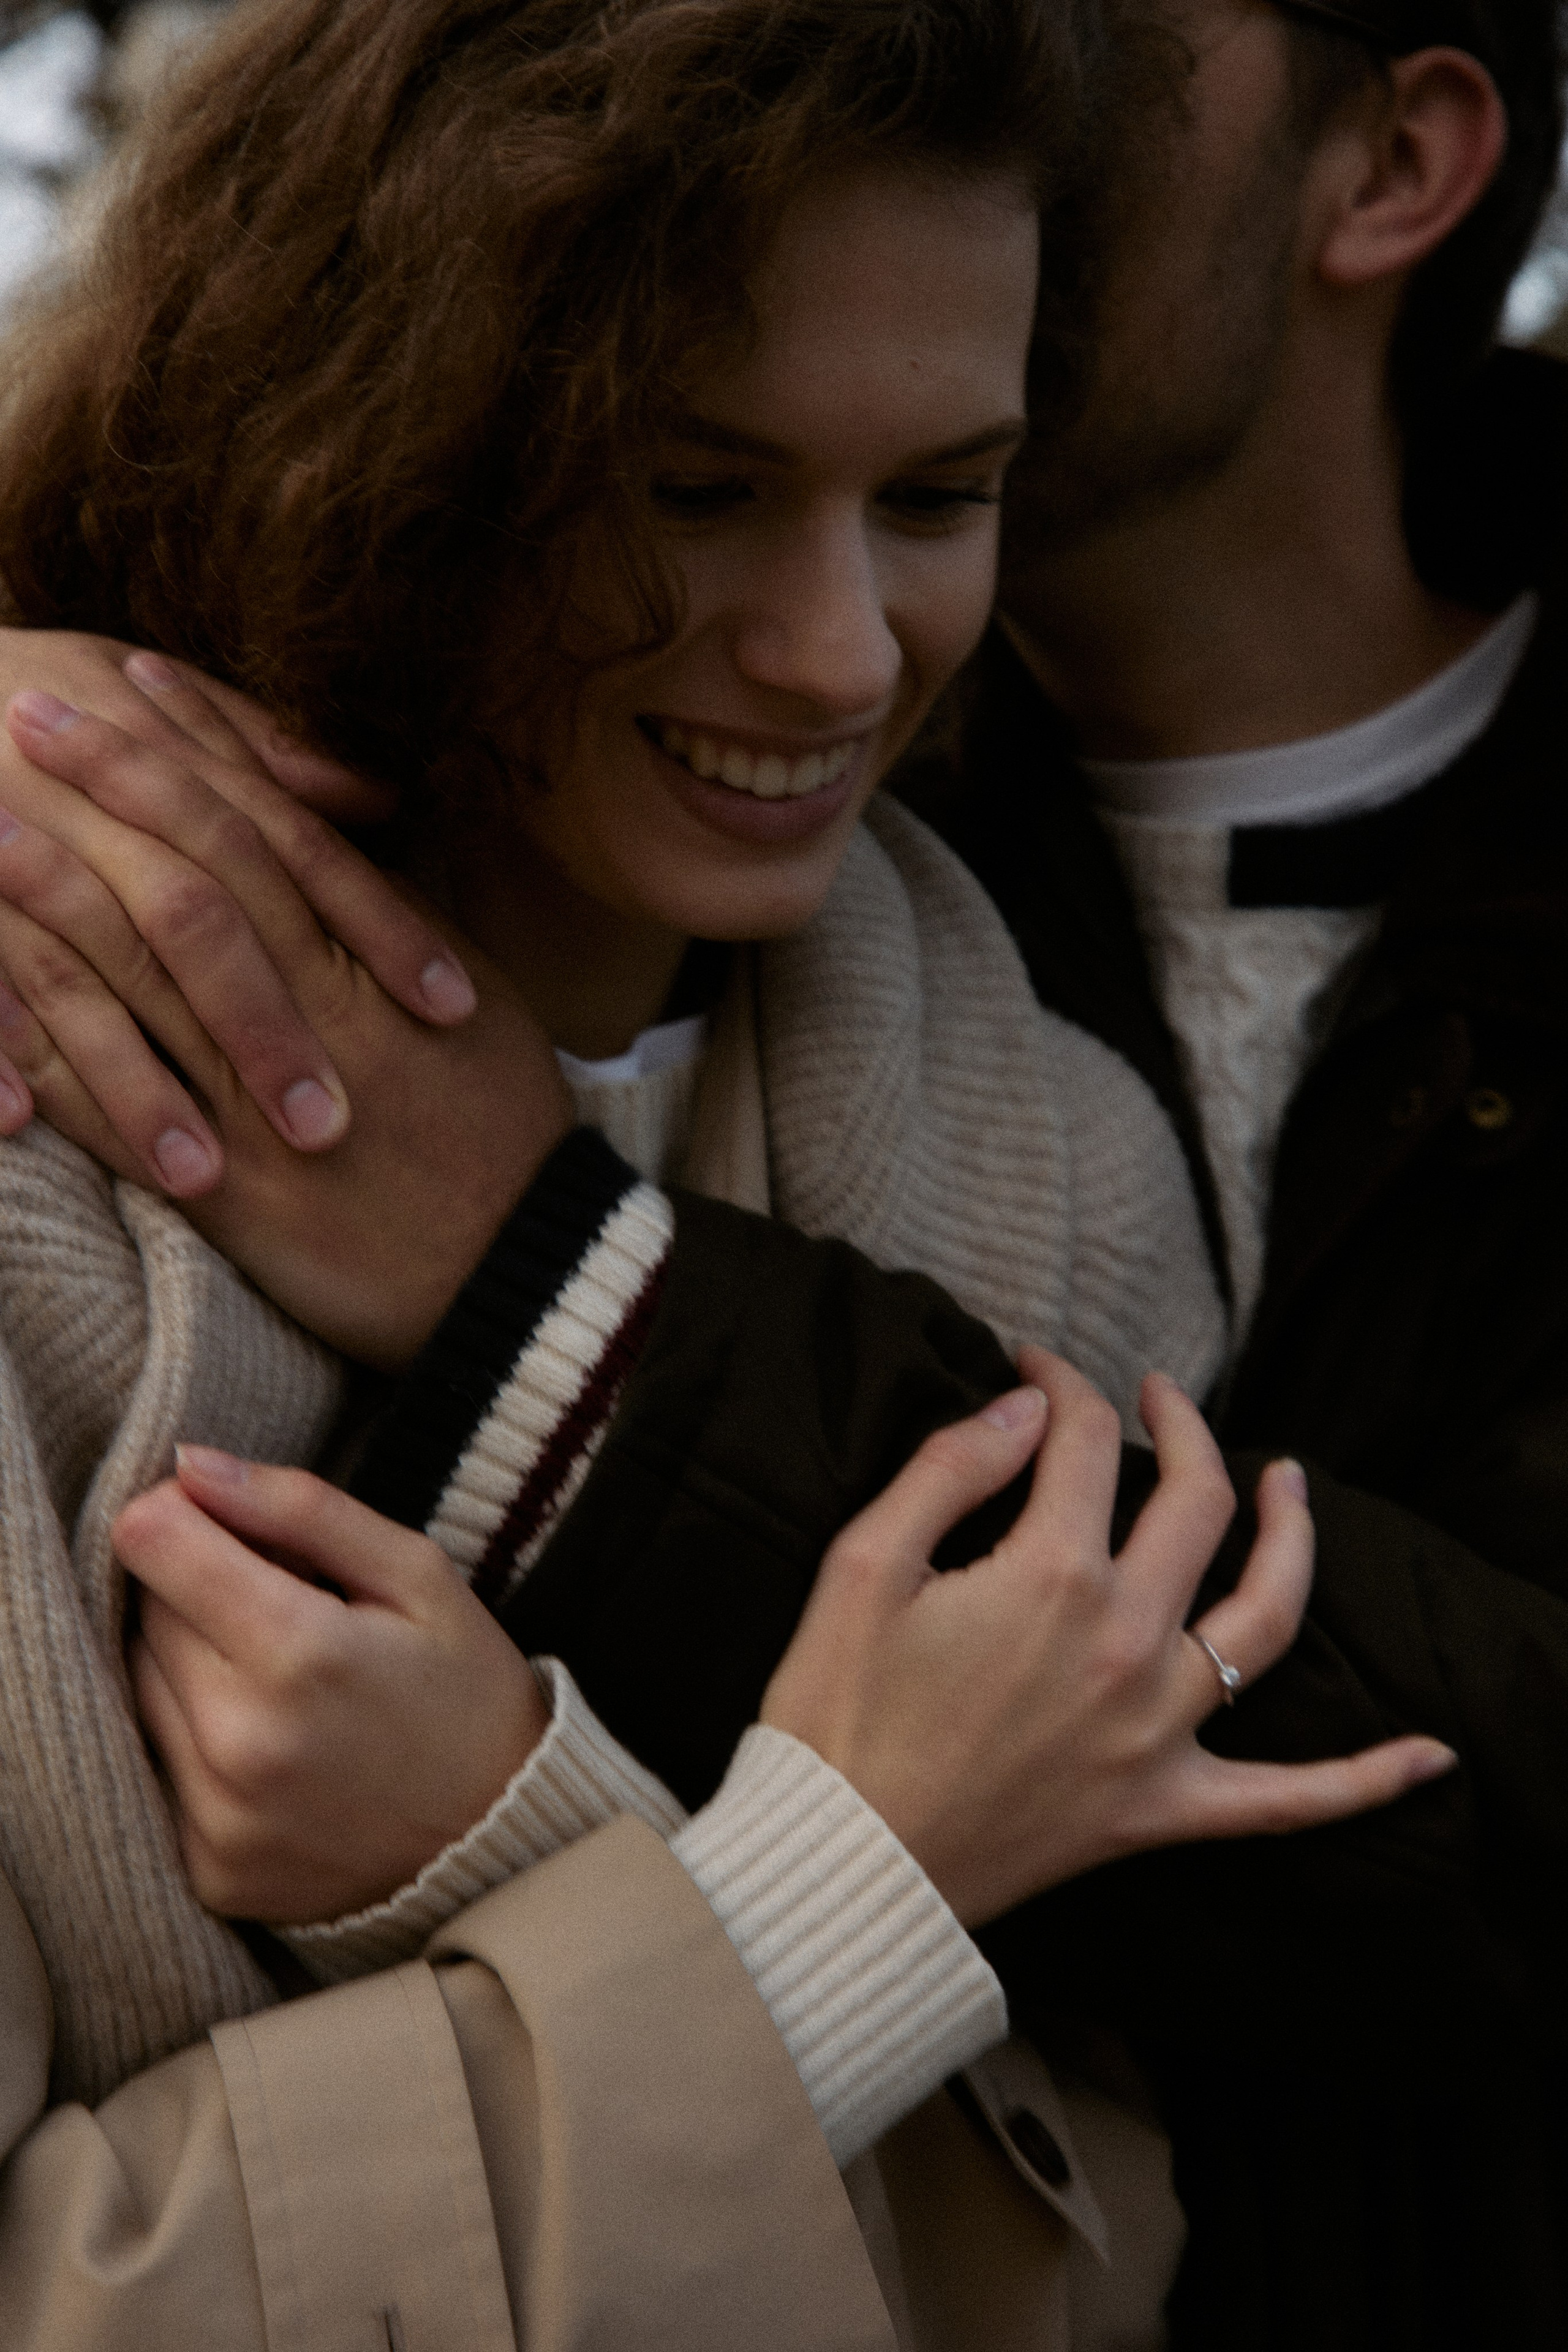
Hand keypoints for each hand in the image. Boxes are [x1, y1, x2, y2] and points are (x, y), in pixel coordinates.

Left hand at [0, 695, 571, 1365]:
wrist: (516, 1280)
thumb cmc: (505, 1133)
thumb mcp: (479, 1003)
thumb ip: (399, 920)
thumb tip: (343, 829)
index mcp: (380, 966)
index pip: (275, 827)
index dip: (202, 745)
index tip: (136, 673)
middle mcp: (318, 1018)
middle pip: (198, 876)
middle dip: (112, 788)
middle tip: (32, 711)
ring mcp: (262, 1104)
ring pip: (144, 976)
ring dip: (56, 893)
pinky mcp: (225, 1190)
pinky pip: (115, 1108)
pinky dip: (45, 1049)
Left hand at [119, 1446, 551, 1924]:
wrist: (506, 1841)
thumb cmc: (465, 1688)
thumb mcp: (416, 1573)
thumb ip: (300, 1507)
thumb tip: (188, 1465)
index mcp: (299, 1651)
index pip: (150, 1541)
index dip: (180, 1512)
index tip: (225, 1524)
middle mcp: (242, 1742)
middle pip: (145, 1614)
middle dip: (199, 1592)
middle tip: (285, 1610)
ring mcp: (220, 1818)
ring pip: (140, 1689)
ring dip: (191, 1666)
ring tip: (283, 1679)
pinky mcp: (209, 1869)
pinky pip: (158, 1770)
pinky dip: (199, 1743)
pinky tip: (274, 1746)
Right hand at [762, 1349, 1457, 1927]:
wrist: (842, 1864)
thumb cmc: (837, 1712)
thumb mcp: (862, 1564)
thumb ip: (949, 1468)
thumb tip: (1023, 1406)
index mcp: (1051, 1576)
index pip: (1083, 1442)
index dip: (1058, 1385)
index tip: (1032, 1370)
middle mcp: (1128, 1643)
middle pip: (1193, 1502)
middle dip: (1178, 1426)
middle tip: (1153, 1394)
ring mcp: (1159, 1730)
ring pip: (1266, 1617)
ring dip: (1291, 1538)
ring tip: (1288, 1483)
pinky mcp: (1164, 1808)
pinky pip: (1289, 1799)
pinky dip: (1364, 1780)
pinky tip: (1432, 1755)